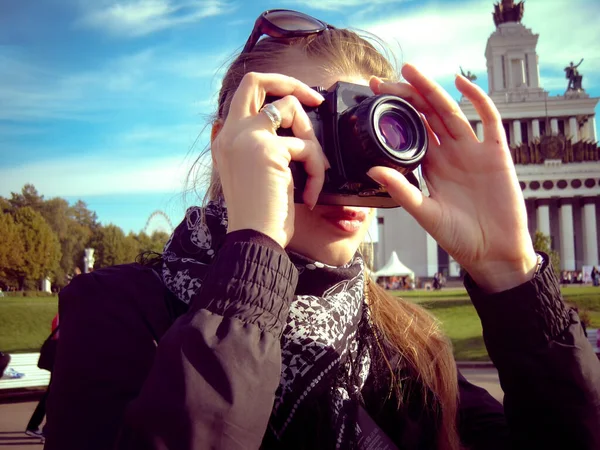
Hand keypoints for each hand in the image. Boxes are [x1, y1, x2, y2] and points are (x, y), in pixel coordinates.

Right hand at [211, 72, 327, 247]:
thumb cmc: (261, 215)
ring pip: (292, 111)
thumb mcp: (256, 174)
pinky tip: (310, 194)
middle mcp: (231, 133)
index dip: (275, 86)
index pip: (245, 92)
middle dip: (292, 84)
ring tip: (315, 173)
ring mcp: (247, 138)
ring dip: (312, 142)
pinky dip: (316, 170)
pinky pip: (306, 146)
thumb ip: (264, 147)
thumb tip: (294, 131)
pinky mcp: (268, 150)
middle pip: (257, 81)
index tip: (300, 100)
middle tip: (317, 101)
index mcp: (226, 139)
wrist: (255, 239)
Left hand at [367, 64, 536, 292]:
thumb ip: (402, 191)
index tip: (374, 97)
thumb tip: (371, 170)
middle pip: (427, 116)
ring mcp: (474, 151)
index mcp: (432, 166)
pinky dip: (478, 100)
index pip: (411, 131)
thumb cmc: (459, 237)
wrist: (493, 253)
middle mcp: (451, 154)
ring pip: (451, 112)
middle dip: (407, 95)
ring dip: (432, 90)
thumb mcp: (425, 213)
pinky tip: (461, 84)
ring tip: (411, 71)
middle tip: (384, 78)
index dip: (395, 113)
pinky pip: (490, 120)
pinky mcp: (497, 154)